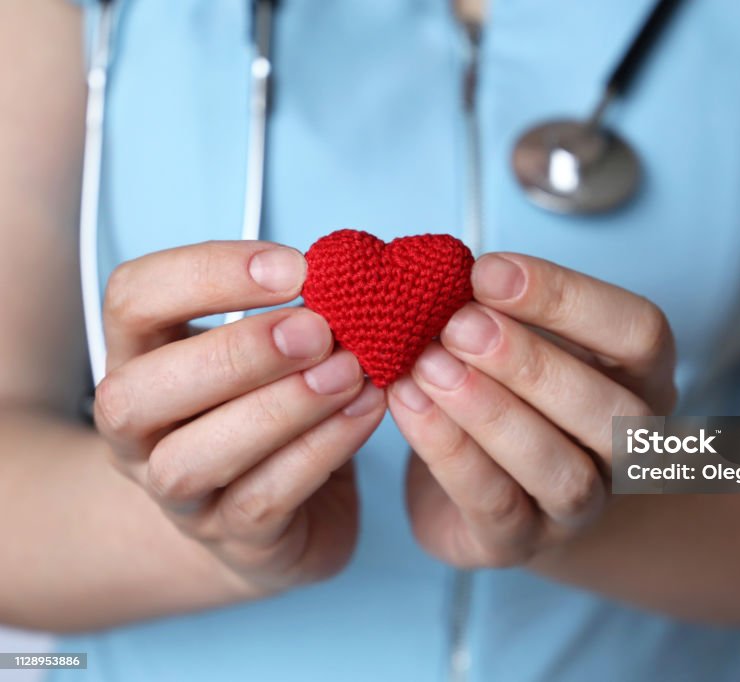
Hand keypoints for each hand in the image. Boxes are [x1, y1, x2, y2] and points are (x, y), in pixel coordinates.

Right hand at [93, 241, 385, 595]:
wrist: (284, 516)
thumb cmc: (275, 409)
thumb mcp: (271, 353)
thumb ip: (294, 313)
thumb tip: (352, 274)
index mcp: (141, 359)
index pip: (130, 300)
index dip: (203, 275)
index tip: (294, 267)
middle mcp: (138, 432)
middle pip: (134, 393)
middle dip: (233, 354)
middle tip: (318, 329)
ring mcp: (177, 495)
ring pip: (192, 459)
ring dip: (278, 408)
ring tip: (349, 372)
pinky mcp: (235, 540)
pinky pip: (262, 500)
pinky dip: (319, 450)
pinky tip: (367, 411)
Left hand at [387, 253, 676, 567]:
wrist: (487, 487)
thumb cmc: (508, 393)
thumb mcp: (516, 341)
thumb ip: (498, 309)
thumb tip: (441, 273)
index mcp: (641, 379)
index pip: (640, 332)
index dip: (569, 298)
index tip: (488, 272)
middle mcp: (627, 448)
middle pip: (609, 410)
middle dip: (530, 363)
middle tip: (458, 325)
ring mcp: (582, 507)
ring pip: (561, 471)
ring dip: (492, 414)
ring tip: (428, 366)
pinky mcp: (521, 544)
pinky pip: (496, 505)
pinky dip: (450, 452)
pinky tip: (408, 405)